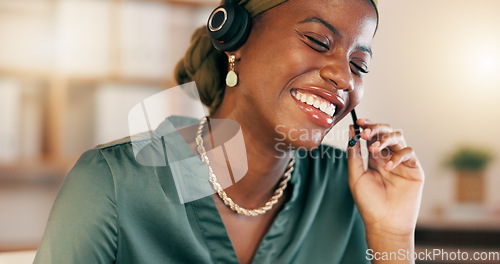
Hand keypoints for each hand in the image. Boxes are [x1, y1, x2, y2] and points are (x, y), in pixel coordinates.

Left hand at [347, 119, 424, 236]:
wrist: (385, 223)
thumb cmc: (369, 203)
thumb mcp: (355, 176)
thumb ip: (354, 154)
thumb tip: (351, 131)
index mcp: (373, 159)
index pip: (372, 136)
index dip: (367, 126)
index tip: (358, 122)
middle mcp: (388, 158)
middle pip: (386, 132)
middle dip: (376, 129)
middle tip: (366, 133)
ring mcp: (401, 163)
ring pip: (398, 137)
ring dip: (385, 139)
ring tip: (375, 150)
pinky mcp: (414, 170)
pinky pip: (408, 152)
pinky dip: (398, 155)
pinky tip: (388, 167)